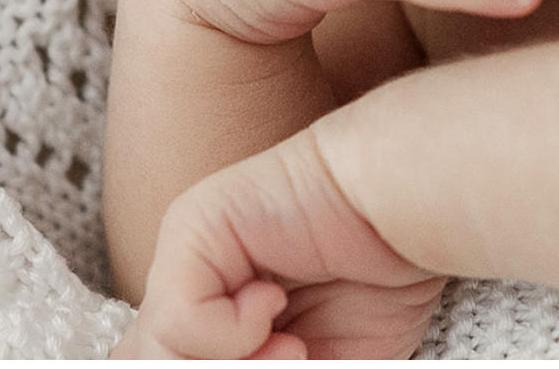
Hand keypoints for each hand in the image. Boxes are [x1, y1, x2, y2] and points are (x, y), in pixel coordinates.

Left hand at [114, 129, 443, 359]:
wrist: (405, 206)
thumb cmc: (378, 280)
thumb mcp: (319, 359)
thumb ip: (258, 368)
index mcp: (214, 314)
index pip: (167, 366)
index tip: (293, 359)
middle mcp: (191, 282)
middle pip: (153, 362)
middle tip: (292, 356)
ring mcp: (188, 253)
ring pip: (156, 353)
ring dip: (231, 366)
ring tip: (292, 346)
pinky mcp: (194, 229)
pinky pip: (180, 319)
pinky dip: (233, 334)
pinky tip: (275, 300)